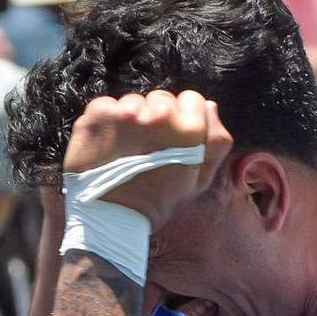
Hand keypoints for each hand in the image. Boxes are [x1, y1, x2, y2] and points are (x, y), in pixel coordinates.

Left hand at [62, 90, 233, 229]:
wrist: (113, 217)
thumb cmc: (159, 200)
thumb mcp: (201, 179)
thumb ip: (216, 141)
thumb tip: (210, 105)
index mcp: (190, 130)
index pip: (192, 99)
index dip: (184, 117)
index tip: (173, 138)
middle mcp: (160, 116)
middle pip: (162, 99)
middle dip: (157, 118)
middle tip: (147, 147)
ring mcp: (127, 113)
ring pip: (133, 102)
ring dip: (130, 120)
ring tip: (126, 148)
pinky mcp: (100, 114)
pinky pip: (107, 105)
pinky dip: (107, 121)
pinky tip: (108, 144)